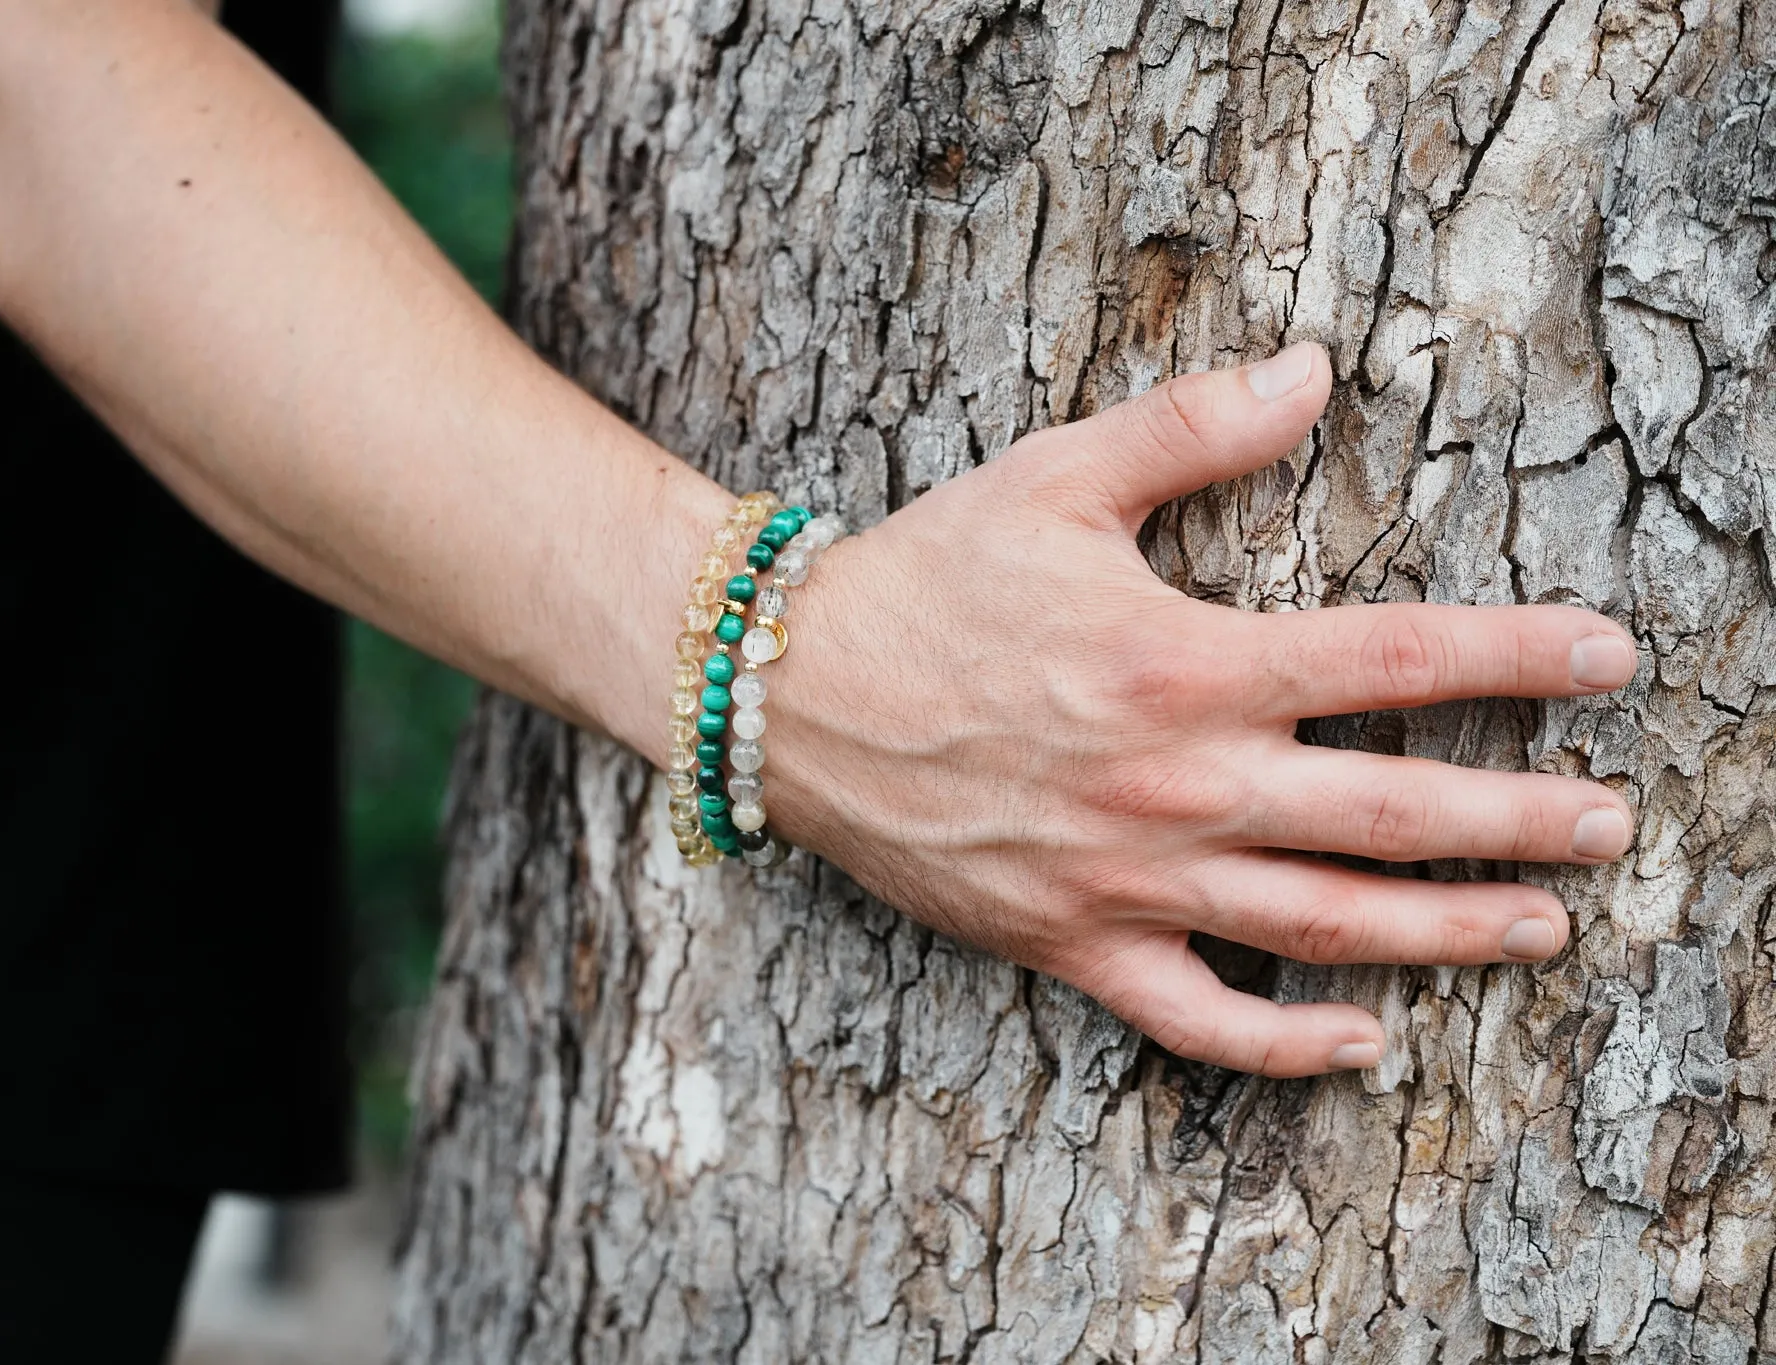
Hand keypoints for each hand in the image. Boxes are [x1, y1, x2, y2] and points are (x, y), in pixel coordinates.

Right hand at [768, 343, 1636, 1077]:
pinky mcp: (1071, 943)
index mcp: (1186, 664)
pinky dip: (1285, 1046)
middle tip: (1615, 822)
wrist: (789, 694)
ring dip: (1450, 934)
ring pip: (1323, 929)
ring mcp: (1128, 880)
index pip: (1394, 663)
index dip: (1518, 656)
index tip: (1609, 657)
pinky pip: (1196, 1021)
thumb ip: (1195, 425)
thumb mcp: (1057, 477)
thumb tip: (1314, 366)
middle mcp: (1178, 786)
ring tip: (1545, 927)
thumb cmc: (926, 579)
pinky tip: (1364, 1044)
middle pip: (1391, 815)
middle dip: (1522, 820)